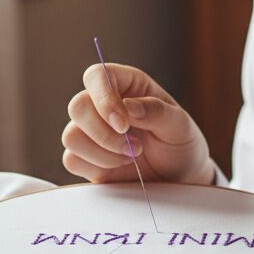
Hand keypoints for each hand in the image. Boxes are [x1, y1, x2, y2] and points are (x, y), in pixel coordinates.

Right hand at [63, 63, 215, 184]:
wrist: (181, 178)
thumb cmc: (181, 144)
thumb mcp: (180, 125)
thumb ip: (157, 111)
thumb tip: (128, 107)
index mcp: (127, 85)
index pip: (97, 76)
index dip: (103, 98)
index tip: (123, 125)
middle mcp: (104, 104)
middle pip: (77, 106)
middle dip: (104, 133)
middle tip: (136, 147)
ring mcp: (92, 131)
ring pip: (71, 136)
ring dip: (102, 153)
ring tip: (132, 156)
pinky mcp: (87, 157)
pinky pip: (72, 159)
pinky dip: (96, 167)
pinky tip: (119, 166)